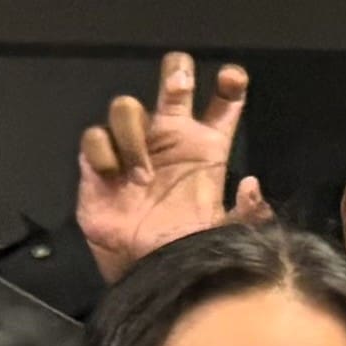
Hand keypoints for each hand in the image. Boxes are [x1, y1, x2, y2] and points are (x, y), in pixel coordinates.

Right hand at [76, 51, 260, 281]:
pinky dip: (105, 153)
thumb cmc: (190, 248)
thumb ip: (249, 213)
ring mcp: (133, 148)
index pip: (223, 104)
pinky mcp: (98, 165)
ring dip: (135, 134)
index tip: (232, 78)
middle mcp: (169, 139)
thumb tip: (251, 184)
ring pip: (126, 106)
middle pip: (173, 83)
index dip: (229, 84)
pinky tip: (116, 178)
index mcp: (206, 147)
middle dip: (176, 73)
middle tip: (179, 87)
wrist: (151, 272)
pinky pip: (94, 137)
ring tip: (143, 175)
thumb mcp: (230, 233)